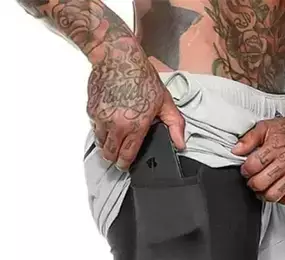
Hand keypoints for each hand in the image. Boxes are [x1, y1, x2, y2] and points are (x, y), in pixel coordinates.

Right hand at [87, 43, 184, 170]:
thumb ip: (175, 126)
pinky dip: (100, 129)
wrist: (118, 57)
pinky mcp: (91, 109)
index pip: (126, 156)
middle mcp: (115, 125)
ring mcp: (100, 117)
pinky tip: (109, 123)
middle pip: (109, 153)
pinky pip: (94, 127)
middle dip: (114, 158)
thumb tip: (181, 145)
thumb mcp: (165, 102)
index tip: (125, 166)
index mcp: (135, 126)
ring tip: (115, 141)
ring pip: (100, 142)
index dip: (125, 164)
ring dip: (106, 145)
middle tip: (118, 157)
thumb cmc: (142, 78)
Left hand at [232, 112, 284, 204]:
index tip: (246, 169)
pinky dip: (281, 199)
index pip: (253, 166)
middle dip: (252, 183)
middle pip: (261, 183)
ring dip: (264, 194)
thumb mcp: (266, 127)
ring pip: (274, 194)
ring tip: (263, 187)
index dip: (245, 170)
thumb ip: (249, 138)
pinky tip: (277, 191)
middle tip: (253, 179)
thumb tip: (236, 150)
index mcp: (275, 147)